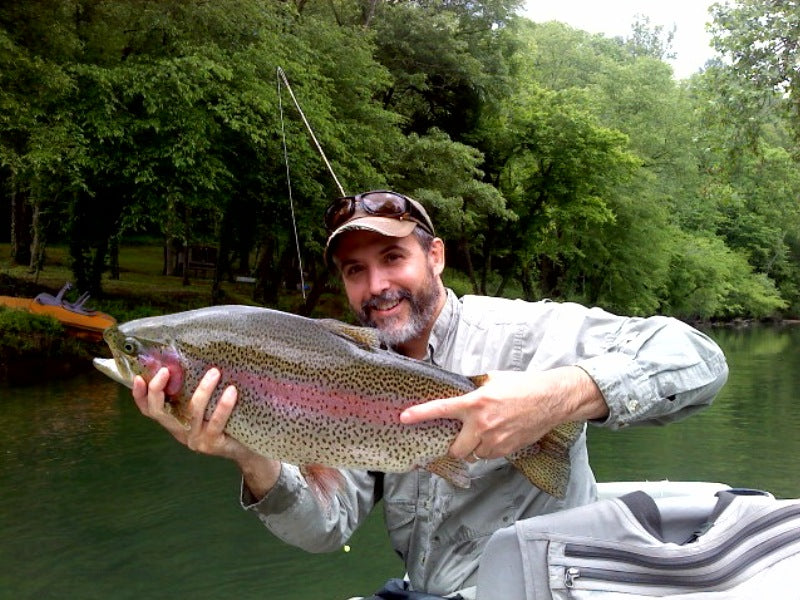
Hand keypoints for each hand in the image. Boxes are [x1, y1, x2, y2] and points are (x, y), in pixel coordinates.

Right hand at [132, 367, 280, 497]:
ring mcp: (195, 439)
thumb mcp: (205, 407)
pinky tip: (231, 391)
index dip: (140, 396)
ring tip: (214, 372)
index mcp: (174, 421)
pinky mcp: (212, 444)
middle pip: (159, 413)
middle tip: (166, 370)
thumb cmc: (224, 422)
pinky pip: (216, 422)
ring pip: (192, 412)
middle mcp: (180, 432)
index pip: (149, 410)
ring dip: (203, 390)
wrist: (245, 449)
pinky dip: (224, 405)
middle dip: (157, 390)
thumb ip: (192, 392)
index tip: (138, 377)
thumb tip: (191, 358)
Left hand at [400, 366, 606, 460]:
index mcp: (475, 403)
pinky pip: (489, 456)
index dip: (420, 414)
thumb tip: (458, 393)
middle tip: (460, 436)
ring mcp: (495, 440)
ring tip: (486, 432)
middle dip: (455, 445)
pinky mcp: (507, 450)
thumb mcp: (492, 380)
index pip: (441, 409)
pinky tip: (499, 435)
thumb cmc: (522, 386)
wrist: (551, 399)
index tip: (403, 417)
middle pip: (455, 449)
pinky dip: (489, 450)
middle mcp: (482, 424)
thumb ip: (473, 389)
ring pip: (473, 455)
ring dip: (474, 448)